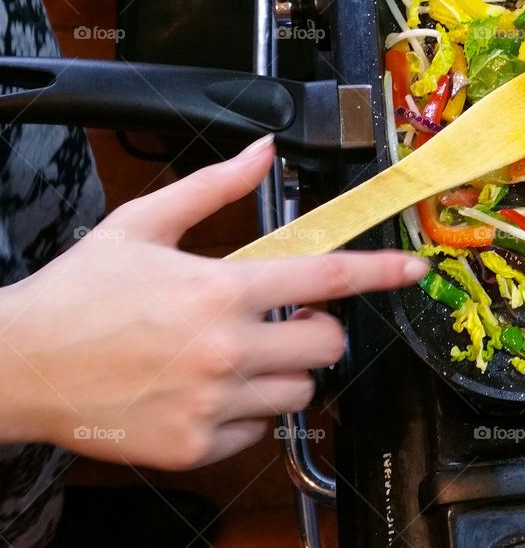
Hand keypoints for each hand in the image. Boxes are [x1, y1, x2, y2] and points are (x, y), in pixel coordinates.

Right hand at [0, 136, 426, 468]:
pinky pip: (260, 429)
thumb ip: (216, 187)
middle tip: (289, 316)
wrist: (18, 366)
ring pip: (300, 391)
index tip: (413, 271)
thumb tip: (264, 149)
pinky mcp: (195, 446)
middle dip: (319, 327)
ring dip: (285, 368)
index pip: (325, 277)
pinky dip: (248, 408)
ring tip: (239, 352)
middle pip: (327, 344)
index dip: (380, 273)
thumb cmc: (79, 293)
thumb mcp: (143, 224)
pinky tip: (210, 387)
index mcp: (221, 290)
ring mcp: (212, 405)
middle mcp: (226, 351)